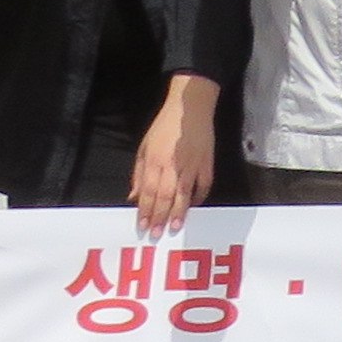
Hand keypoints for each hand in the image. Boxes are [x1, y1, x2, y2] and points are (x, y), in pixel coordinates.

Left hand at [133, 76, 219, 233]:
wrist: (190, 108)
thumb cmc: (164, 127)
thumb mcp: (144, 147)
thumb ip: (139, 174)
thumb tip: (134, 197)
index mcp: (155, 160)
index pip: (149, 191)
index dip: (146, 211)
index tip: (143, 226)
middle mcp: (173, 165)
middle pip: (165, 196)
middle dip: (160, 217)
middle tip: (157, 233)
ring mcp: (192, 164)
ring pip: (184, 194)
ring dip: (179, 212)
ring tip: (174, 228)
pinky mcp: (207, 162)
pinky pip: (204, 185)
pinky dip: (199, 197)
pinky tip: (193, 207)